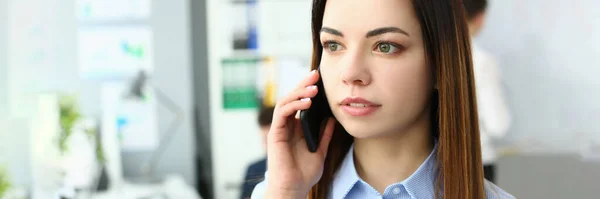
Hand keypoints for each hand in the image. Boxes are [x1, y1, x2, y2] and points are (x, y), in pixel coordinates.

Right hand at [265, 70, 335, 197]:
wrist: (293, 188)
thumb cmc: (304, 174)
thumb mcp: (321, 151)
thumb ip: (325, 135)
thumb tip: (332, 119)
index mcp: (296, 128)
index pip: (300, 103)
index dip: (308, 90)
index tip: (320, 79)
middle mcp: (287, 125)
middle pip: (292, 98)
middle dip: (303, 84)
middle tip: (315, 74)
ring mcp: (280, 128)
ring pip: (285, 102)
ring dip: (299, 92)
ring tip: (313, 89)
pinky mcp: (275, 133)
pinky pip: (282, 113)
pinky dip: (294, 105)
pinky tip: (306, 103)